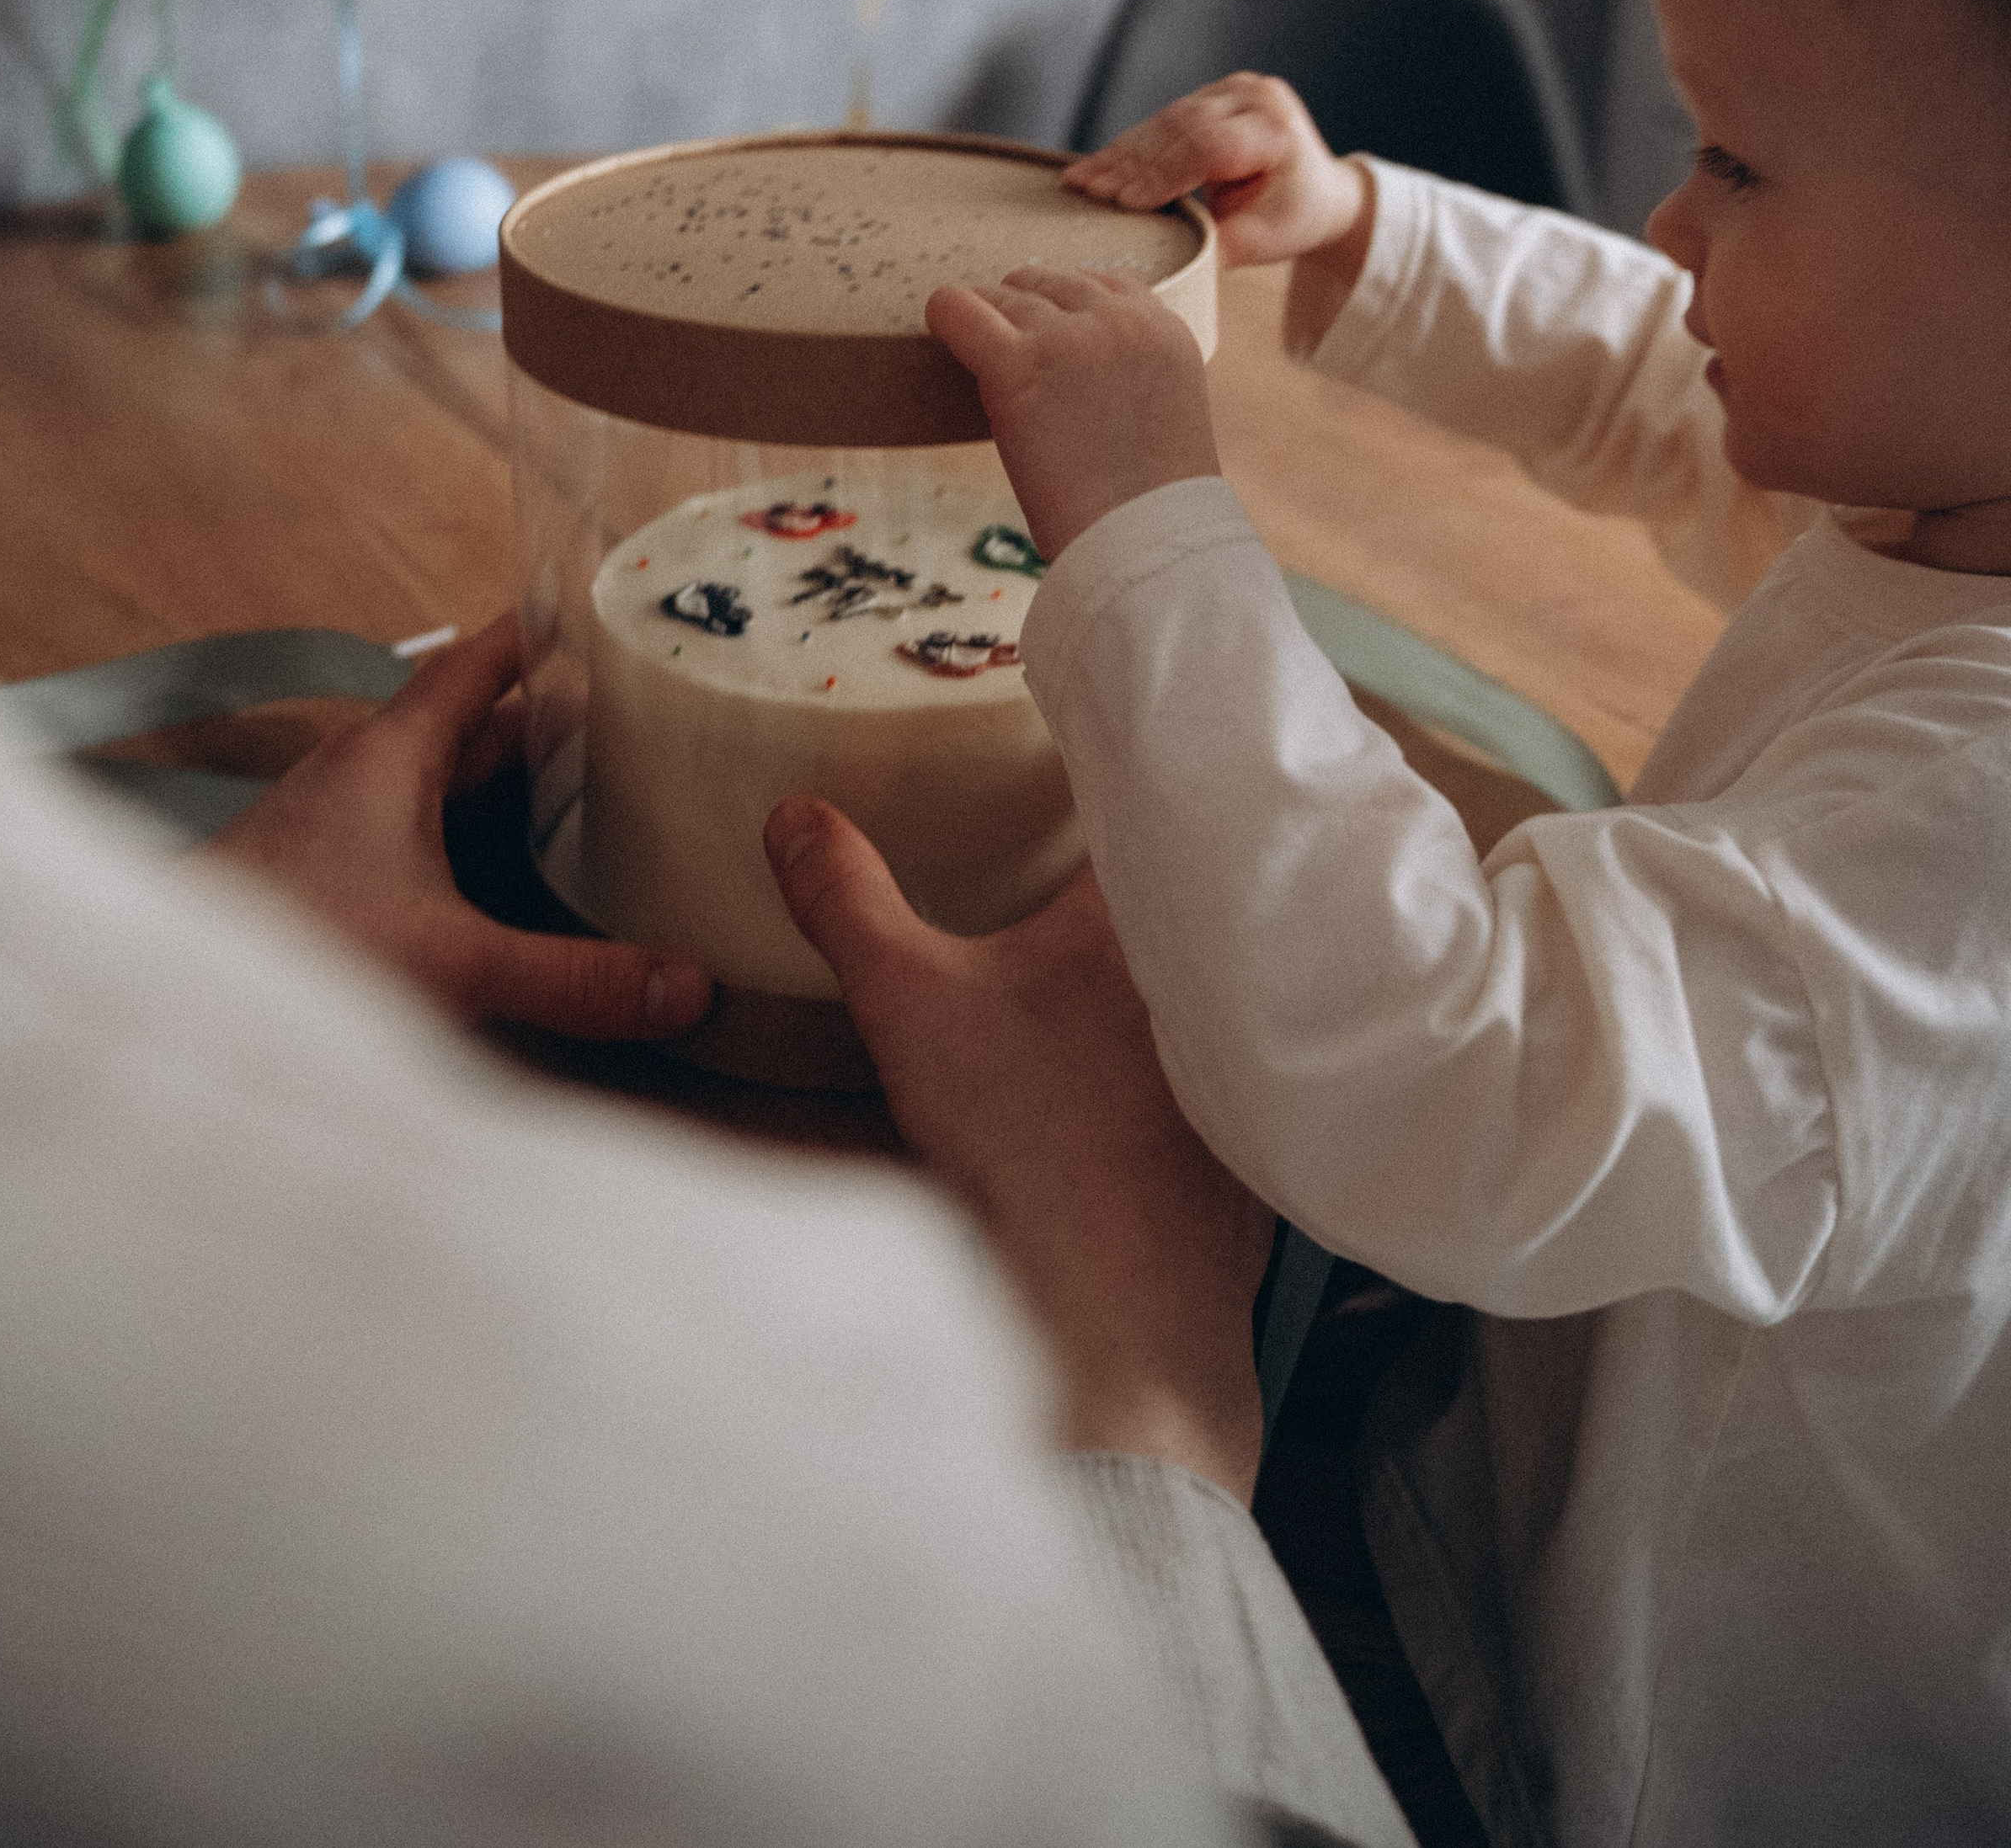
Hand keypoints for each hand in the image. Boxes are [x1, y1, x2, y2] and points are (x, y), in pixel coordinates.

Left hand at [198, 616, 710, 1044]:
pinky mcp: (313, 882)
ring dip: (499, 789)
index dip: (536, 634)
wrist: (162, 1002)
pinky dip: (461, 844)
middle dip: (544, 723)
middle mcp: (357, 777)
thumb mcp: (452, 965)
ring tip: (581, 800)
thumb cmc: (288, 955)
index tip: (592, 607)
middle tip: (626, 719)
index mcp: (389, 756)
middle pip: (467, 729)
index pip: (477, 665)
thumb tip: (686, 986)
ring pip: (434, 787)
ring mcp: (329, 830)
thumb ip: (573, 979)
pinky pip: (407, 838)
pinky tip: (492, 889)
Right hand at [765, 801, 1272, 1499]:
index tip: (1093, 738)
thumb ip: (847, 899)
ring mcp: (1256, 1052)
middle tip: (1101, 828)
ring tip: (1132, 933)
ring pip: (1227, 966)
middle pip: (1198, 878)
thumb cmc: (1028, 1143)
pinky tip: (1154, 1065)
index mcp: (1148, 913)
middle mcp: (1226, 964)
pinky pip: (1246, 1053)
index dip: (1123, 765)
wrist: (1120, 1317)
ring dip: (1186, 949)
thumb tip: (792, 815)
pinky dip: (1205, 1040)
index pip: (1155, 798)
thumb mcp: (909, 1002)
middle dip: (1154, 853)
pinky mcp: (1264, 1132)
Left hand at [926, 266, 1221, 562]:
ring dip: (990, 318)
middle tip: (1009, 346)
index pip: (1108, 285)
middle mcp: (1120, 321)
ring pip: (1008, 297)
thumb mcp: (1164, 415)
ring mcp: (1067, 338)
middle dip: (1027, 308)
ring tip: (974, 346)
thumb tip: (1074, 374)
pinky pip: (962, 312)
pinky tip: (937, 319)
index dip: (1070, 308)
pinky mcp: (1015, 364)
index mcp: (1165, 330)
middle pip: (1053, 283)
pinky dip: (946, 313)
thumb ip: (1128, 377)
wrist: (1142, 544)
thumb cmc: (1150, 508)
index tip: (1051, 334)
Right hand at [1066, 72, 1374, 281]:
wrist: (1318, 190)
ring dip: (1122, 154)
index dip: (1163, 173)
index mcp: (1276, 128)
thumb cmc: (1293, 218)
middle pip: (1181, 128)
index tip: (1126, 201)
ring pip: (1165, 120)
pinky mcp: (1212, 94)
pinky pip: (1164, 119)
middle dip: (1132, 164)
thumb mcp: (1261, 241)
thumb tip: (1164, 262)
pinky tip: (1096, 165)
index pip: (1210, 145)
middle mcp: (1255, 97)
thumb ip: (1215, 246)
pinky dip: (1130, 146)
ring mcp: (1232, 89)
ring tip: (1082, 180)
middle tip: (1090, 190)